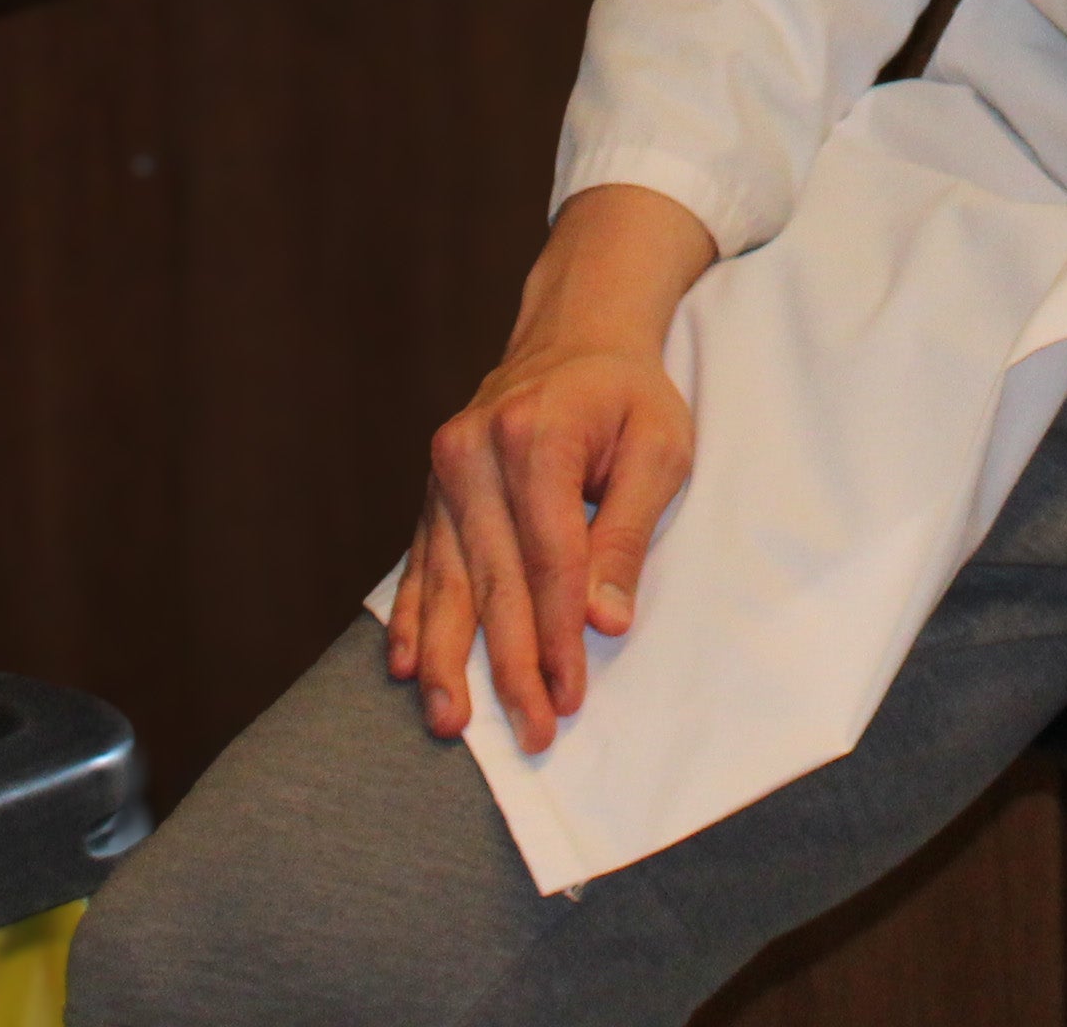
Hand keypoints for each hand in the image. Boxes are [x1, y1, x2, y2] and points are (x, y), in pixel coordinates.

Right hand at [388, 184, 716, 751]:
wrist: (575, 333)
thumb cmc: (628, 396)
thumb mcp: (659, 450)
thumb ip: (625, 533)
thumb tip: (604, 621)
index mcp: (535, 438)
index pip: (548, 560)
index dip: (557, 635)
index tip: (569, 695)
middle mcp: (474, 453)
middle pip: (493, 580)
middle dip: (511, 665)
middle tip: (530, 732)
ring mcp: (444, 470)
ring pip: (446, 580)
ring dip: (449, 658)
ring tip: (450, 723)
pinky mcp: (432, 487)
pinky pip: (420, 562)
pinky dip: (413, 617)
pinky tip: (407, 666)